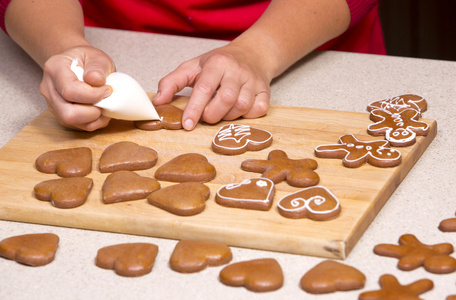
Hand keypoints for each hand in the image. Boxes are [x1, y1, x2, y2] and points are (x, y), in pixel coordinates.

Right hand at [39, 45, 114, 130]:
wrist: (78, 64)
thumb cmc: (87, 60)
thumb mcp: (97, 56)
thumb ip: (98, 66)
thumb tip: (96, 81)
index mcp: (54, 68)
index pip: (70, 91)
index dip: (93, 95)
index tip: (107, 90)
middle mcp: (48, 88)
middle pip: (68, 113)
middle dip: (93, 112)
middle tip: (106, 102)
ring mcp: (52, 104)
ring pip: (71, 122)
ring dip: (94, 119)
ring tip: (105, 106)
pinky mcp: (60, 115)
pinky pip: (77, 126)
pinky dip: (93, 122)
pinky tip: (100, 111)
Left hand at [153, 43, 270, 129]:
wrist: (253, 54)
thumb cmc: (219, 64)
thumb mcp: (193, 67)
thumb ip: (171, 82)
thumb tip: (157, 102)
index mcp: (217, 62)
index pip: (204, 88)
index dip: (194, 109)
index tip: (187, 125)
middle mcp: (237, 70)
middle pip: (225, 100)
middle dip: (212, 115)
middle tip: (206, 116)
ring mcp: (254, 81)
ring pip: (241, 107)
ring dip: (228, 116)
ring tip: (222, 110)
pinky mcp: (266, 92)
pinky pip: (258, 110)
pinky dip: (247, 116)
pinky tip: (238, 110)